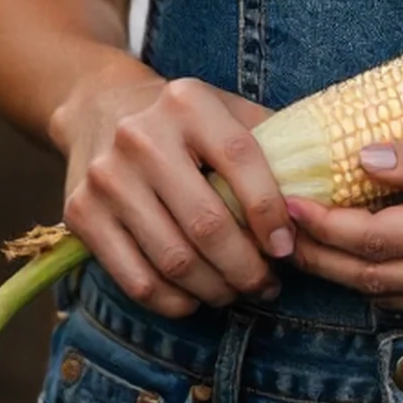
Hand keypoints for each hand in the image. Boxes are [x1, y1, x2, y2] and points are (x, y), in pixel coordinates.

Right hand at [54, 68, 294, 317]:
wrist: (98, 106)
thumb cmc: (180, 118)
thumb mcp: (223, 107)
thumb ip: (269, 139)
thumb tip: (320, 186)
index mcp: (188, 102)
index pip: (242, 160)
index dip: (270, 211)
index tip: (287, 246)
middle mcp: (142, 136)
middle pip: (206, 224)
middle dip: (246, 267)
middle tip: (267, 283)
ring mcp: (107, 176)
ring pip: (173, 259)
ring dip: (215, 289)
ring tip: (236, 291)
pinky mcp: (81, 213)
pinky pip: (136, 280)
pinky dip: (174, 301)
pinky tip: (195, 297)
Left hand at [285, 110, 402, 315]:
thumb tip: (366, 161)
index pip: (374, 239)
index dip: (323, 227)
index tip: (287, 200)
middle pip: (373, 278)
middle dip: (319, 257)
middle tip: (278, 227)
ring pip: (393, 297)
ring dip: (345, 273)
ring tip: (307, 241)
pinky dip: (383, 281)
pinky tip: (363, 253)